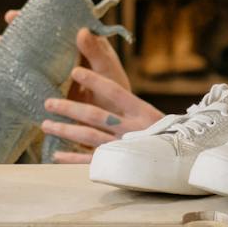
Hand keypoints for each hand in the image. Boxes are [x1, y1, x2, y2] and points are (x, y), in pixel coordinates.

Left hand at [40, 28, 163, 162]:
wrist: (181, 158)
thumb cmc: (161, 131)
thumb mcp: (147, 111)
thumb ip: (122, 95)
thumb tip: (107, 62)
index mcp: (141, 110)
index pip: (115, 92)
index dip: (95, 81)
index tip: (75, 72)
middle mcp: (133, 128)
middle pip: (95, 115)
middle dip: (69, 108)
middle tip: (48, 103)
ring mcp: (125, 147)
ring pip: (89, 136)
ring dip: (65, 130)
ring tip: (46, 125)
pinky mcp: (119, 164)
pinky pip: (91, 161)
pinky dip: (72, 158)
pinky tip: (56, 155)